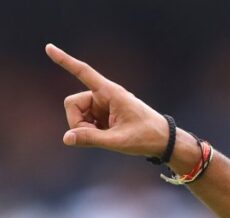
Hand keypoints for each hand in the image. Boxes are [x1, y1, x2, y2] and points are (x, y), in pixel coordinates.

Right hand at [45, 43, 168, 156]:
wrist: (164, 141)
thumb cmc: (146, 137)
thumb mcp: (119, 141)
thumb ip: (92, 139)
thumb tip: (66, 138)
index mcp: (110, 92)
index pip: (84, 72)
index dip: (65, 61)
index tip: (48, 47)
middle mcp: (104, 95)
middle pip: (72, 104)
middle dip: (77, 122)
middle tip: (96, 136)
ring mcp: (102, 105)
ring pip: (76, 115)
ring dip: (85, 129)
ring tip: (107, 137)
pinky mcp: (102, 114)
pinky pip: (84, 122)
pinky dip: (90, 132)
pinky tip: (107, 136)